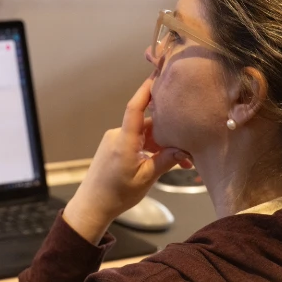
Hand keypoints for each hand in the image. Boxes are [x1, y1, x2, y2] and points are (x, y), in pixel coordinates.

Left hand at [63, 79, 191, 243]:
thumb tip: (185, 149)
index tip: (158, 74)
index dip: (147, 90)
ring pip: (145, 135)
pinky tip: (165, 160)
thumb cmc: (116, 195)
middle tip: (189, 144)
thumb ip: (166, 161)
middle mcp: (117, 135)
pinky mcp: (115, 147)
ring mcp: (115, 140)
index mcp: (124, 140)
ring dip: (162, 144)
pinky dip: (151, 149)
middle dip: (169, 132)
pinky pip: (137, 142)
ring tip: (182, 160)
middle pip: (147, 124)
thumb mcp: (145, 178)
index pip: (135, 107)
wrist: (92, 206)